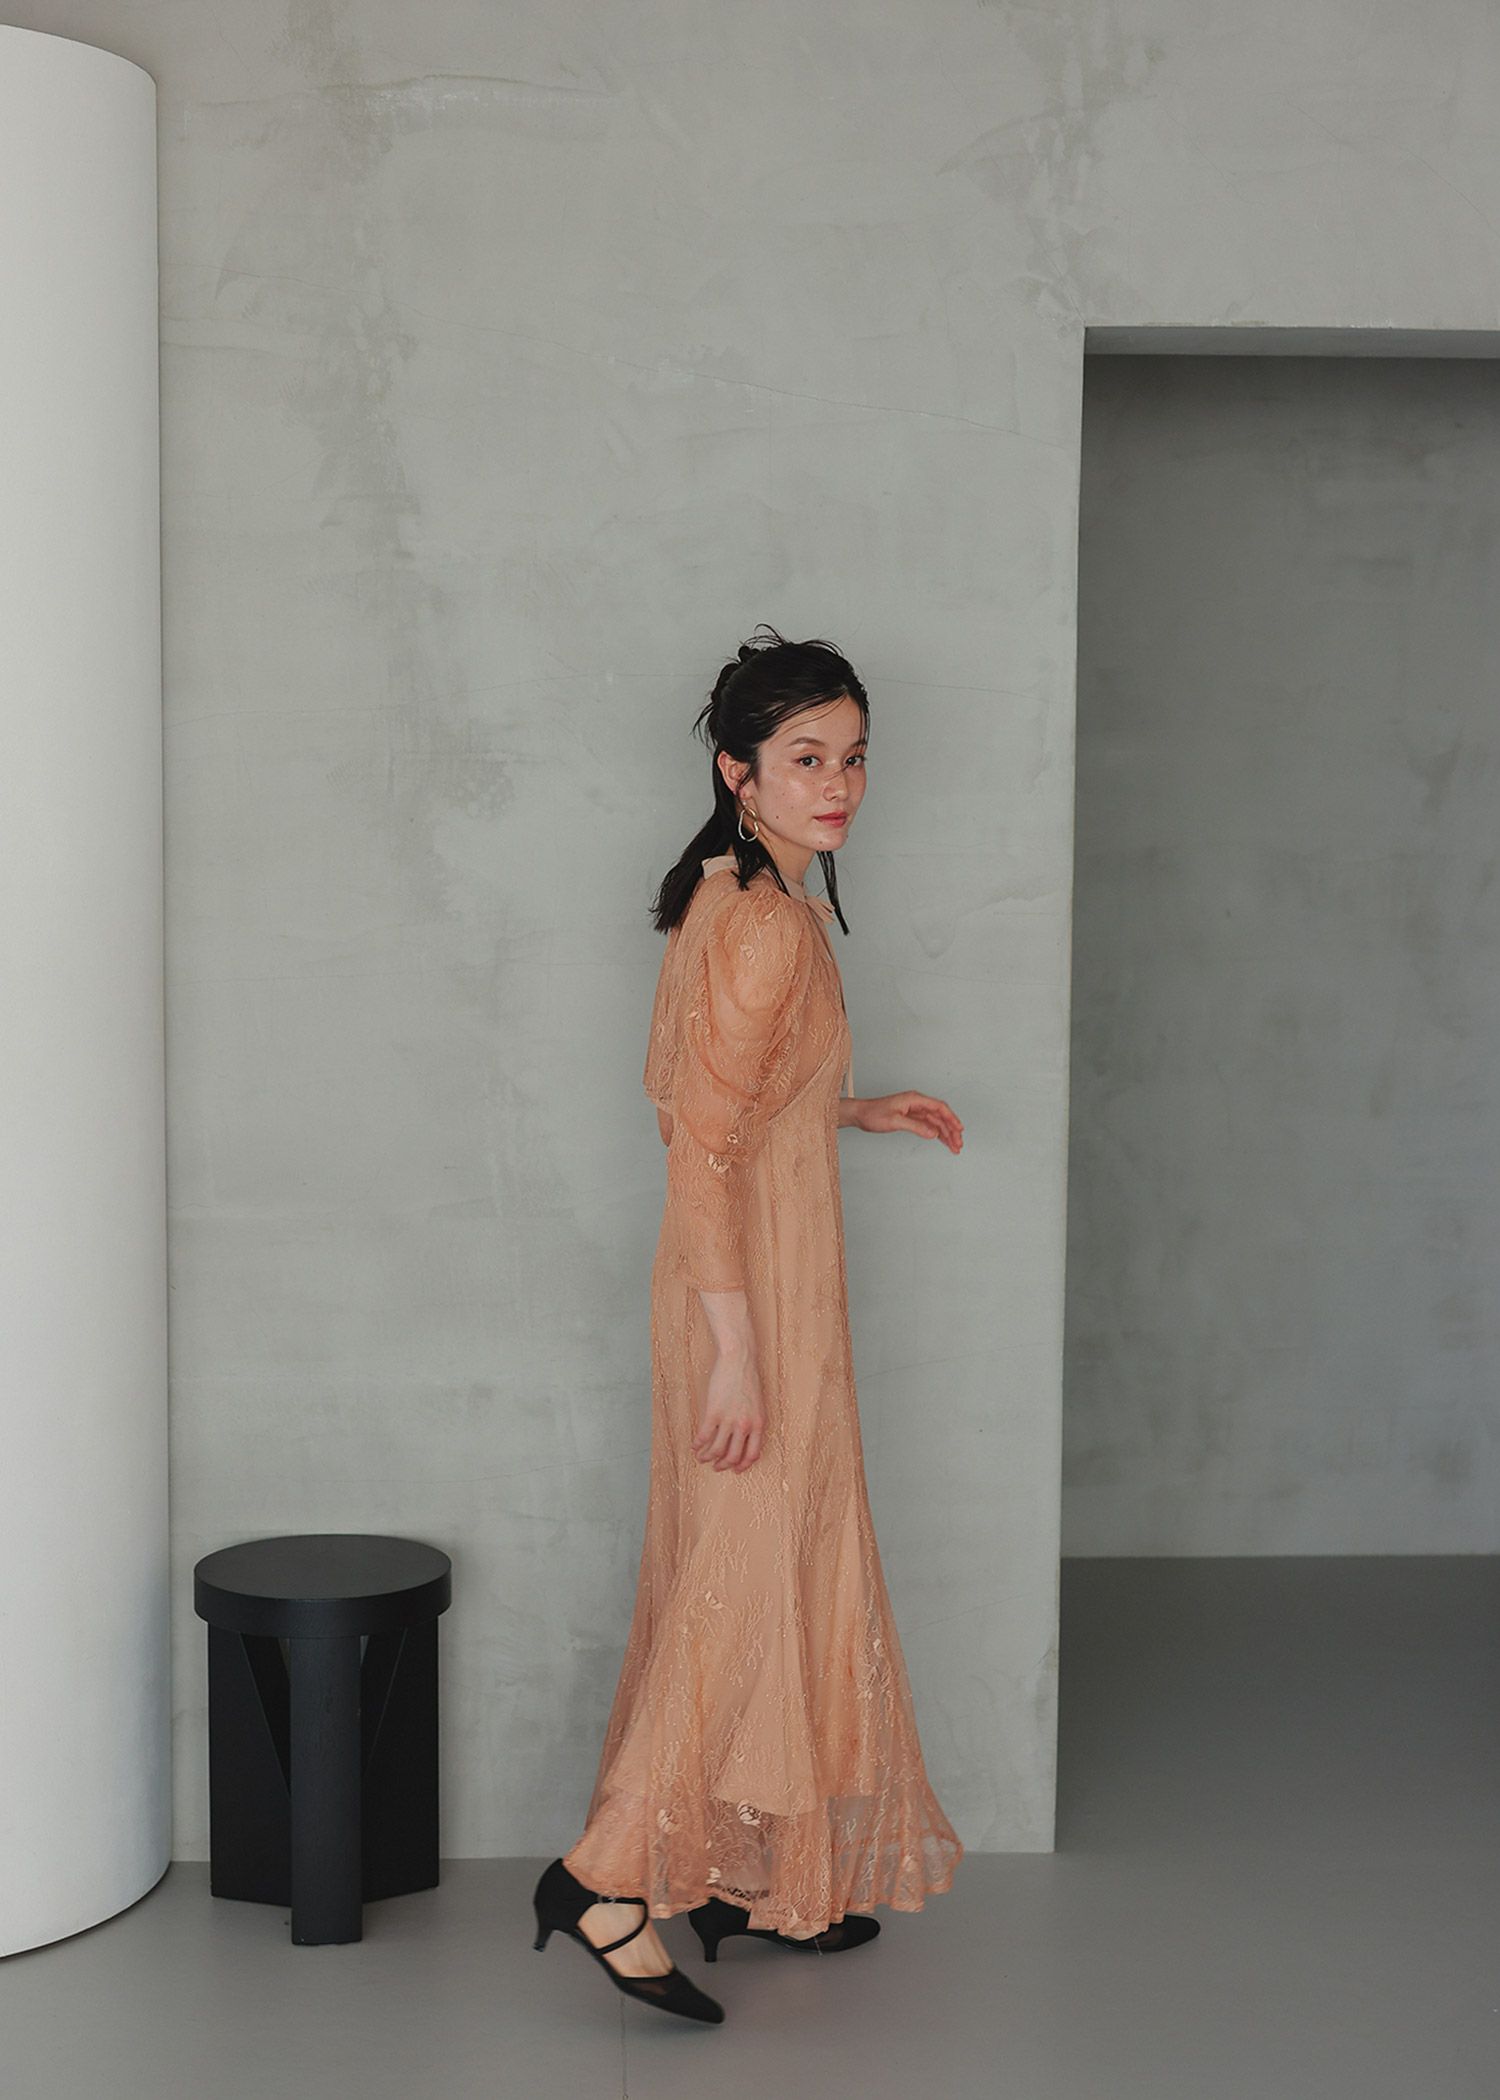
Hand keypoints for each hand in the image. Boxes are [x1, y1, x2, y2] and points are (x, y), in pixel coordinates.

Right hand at [693, 1341, 765, 1472]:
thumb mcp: (758, 1404)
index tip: (735, 1469)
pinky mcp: (713, 1412)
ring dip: (707, 1457)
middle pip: (733, 1456)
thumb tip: (744, 1438)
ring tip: (701, 1457)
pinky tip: (695, 1445)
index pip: (752, 1454)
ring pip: (716, 1449)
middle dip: (723, 1465)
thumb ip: (753, 1422)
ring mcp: (729, 1420)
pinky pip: (704, 1436)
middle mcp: (745, 1425)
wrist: (739, 1360)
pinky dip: (698, 1444)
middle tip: (716, 1466)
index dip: (742, 1465)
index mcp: (758, 1424)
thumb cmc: (748, 1379)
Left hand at [856, 1091, 963, 1152]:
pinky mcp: (911, 1118)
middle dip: (951, 1130)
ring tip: (954, 1146)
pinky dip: (937, 1134)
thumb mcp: (895, 1121)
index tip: (959, 1129)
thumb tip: (933, 1133)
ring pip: (936, 1122)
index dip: (952, 1118)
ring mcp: (915, 1111)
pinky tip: (943, 1141)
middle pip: (940, 1116)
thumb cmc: (873, 1114)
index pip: (939, 1107)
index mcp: (915, 1099)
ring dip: (946, 1134)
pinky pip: (929, 1125)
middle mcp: (917, 1104)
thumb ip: (915, 1127)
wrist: (861, 1114)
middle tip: (958, 1143)